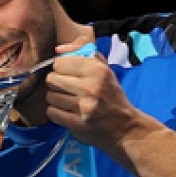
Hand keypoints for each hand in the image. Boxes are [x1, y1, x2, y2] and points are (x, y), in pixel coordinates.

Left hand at [44, 36, 140, 151]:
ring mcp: (83, 107)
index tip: (68, 74)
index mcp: (97, 70)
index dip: (61, 68)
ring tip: (68, 101)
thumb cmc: (111, 96)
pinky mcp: (77, 123)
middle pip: (52, 79)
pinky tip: (67, 112)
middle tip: (67, 88)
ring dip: (56, 99)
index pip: (60, 63)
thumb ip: (83, 52)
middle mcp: (90, 87)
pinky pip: (52, 112)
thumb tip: (58, 49)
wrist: (124, 127)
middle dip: (57, 83)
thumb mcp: (104, 70)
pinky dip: (56, 113)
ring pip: (50, 96)